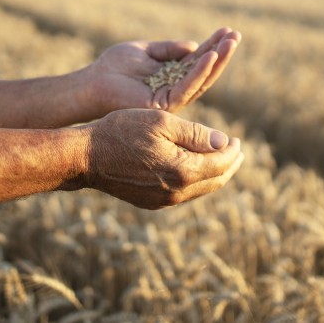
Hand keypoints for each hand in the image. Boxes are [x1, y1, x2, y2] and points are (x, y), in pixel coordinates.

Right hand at [74, 109, 243, 208]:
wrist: (86, 157)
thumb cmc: (122, 131)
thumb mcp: (162, 122)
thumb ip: (196, 134)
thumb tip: (224, 143)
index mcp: (183, 171)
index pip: (221, 163)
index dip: (233, 151)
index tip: (237, 139)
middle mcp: (176, 192)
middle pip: (215, 181)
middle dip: (230, 165)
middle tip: (237, 151)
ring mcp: (163, 201)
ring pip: (201, 190)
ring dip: (215, 174)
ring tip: (221, 159)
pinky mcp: (152, 202)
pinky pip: (184, 194)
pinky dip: (197, 181)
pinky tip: (195, 168)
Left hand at [89, 27, 240, 113]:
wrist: (92, 82)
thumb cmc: (114, 66)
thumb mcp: (146, 50)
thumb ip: (169, 48)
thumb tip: (195, 46)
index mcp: (172, 76)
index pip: (198, 60)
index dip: (213, 46)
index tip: (228, 30)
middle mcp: (175, 89)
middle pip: (205, 71)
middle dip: (221, 53)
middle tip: (236, 35)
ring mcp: (171, 99)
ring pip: (201, 80)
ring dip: (217, 61)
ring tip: (230, 43)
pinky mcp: (164, 104)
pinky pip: (186, 87)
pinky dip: (199, 72)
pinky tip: (210, 56)